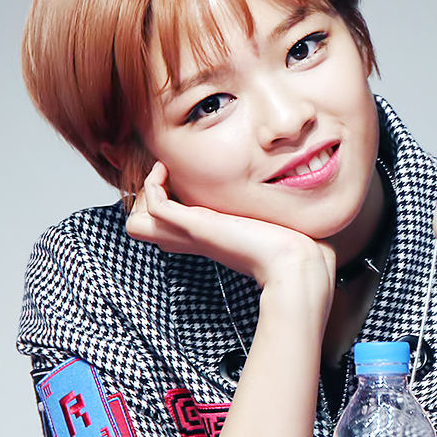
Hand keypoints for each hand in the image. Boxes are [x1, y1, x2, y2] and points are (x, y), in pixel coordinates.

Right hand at [125, 162, 335, 293]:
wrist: (298, 265)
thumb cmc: (295, 250)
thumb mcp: (273, 226)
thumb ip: (271, 216)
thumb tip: (294, 201)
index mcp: (210, 239)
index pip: (167, 230)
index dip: (163, 206)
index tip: (177, 181)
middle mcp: (196, 238)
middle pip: (143, 229)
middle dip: (144, 200)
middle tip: (166, 180)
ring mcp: (193, 233)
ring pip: (138, 223)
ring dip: (144, 194)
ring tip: (162, 174)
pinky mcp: (197, 225)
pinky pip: (154, 205)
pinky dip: (152, 184)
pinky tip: (166, 170)